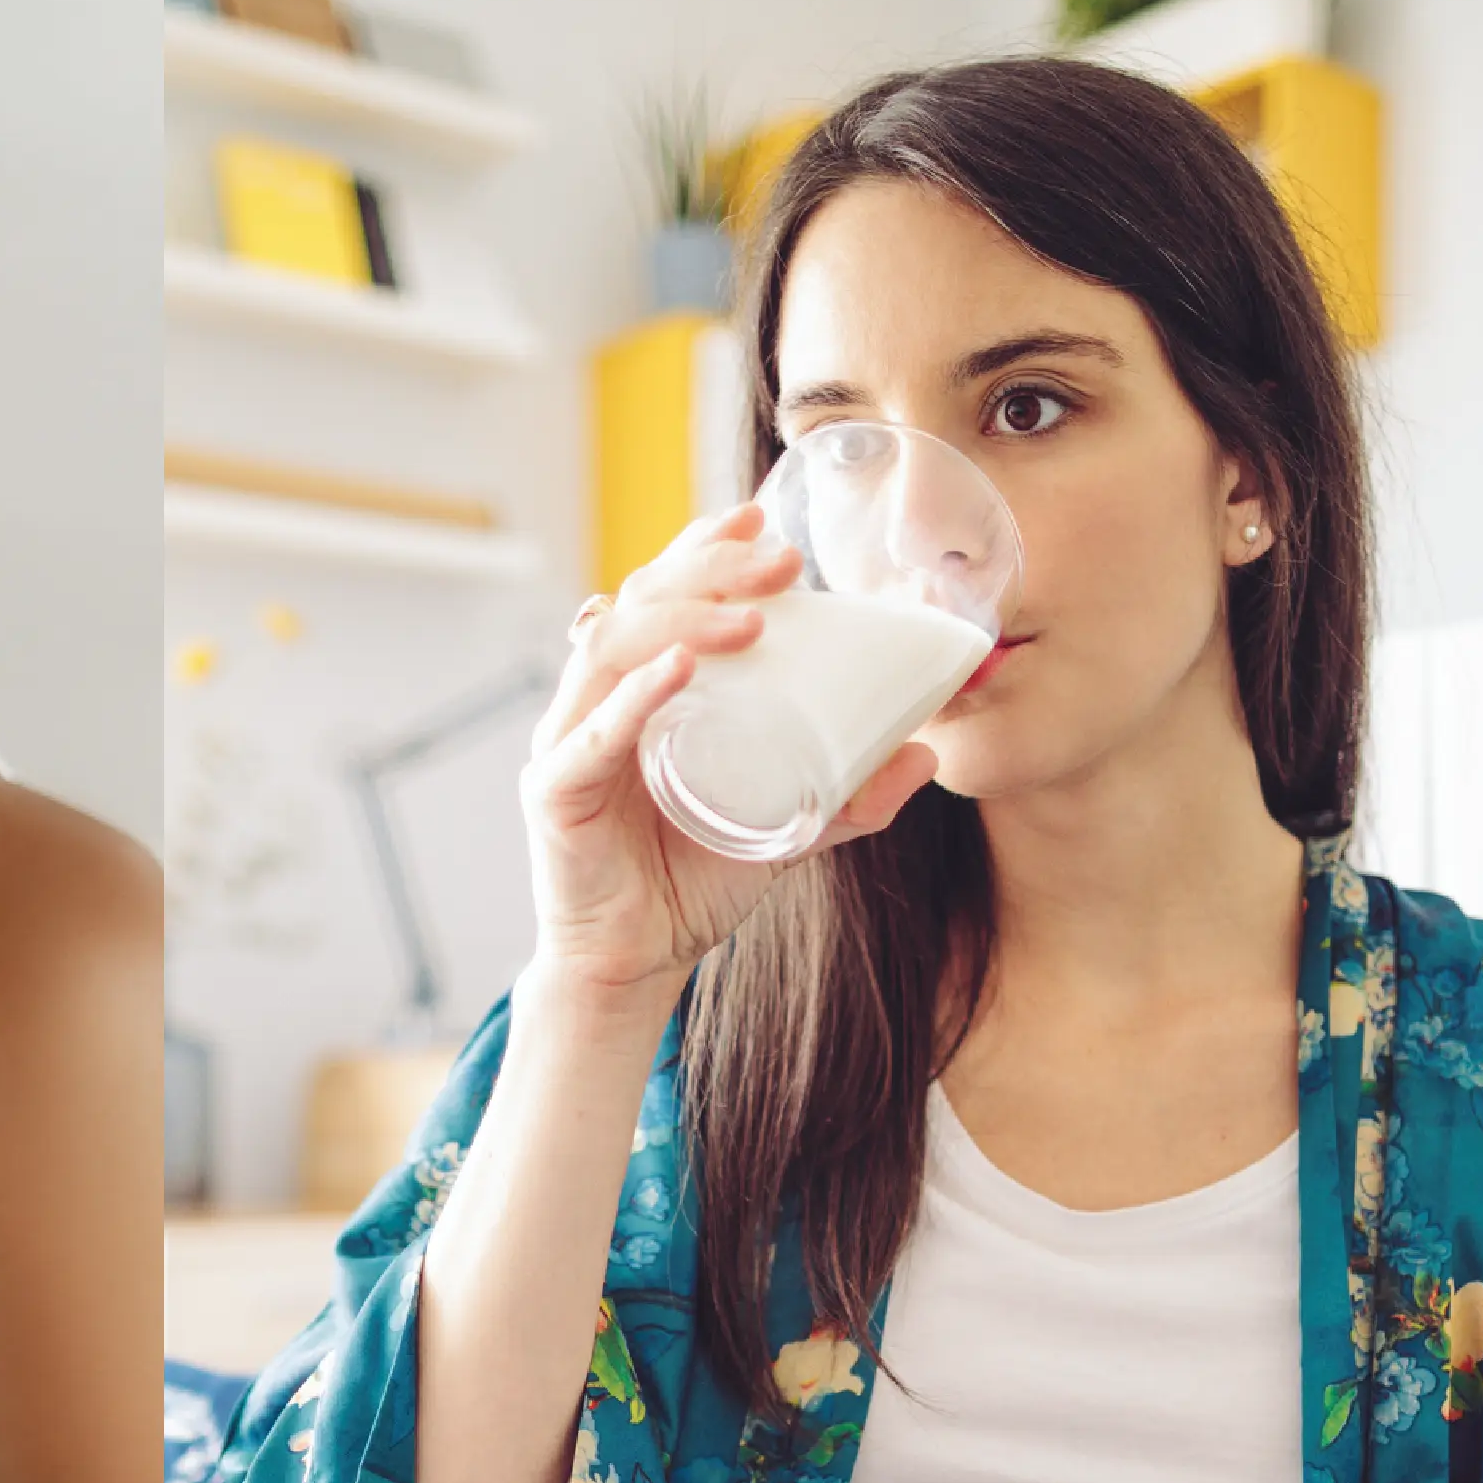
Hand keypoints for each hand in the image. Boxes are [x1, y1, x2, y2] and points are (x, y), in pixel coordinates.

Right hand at [526, 503, 949, 1007]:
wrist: (637, 964)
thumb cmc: (694, 879)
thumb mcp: (786, 827)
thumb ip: (849, 796)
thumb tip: (928, 754)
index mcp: (641, 684)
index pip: (662, 590)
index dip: (704, 546)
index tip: (761, 518)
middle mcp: (597, 697)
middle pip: (638, 601)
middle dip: (708, 569)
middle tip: (782, 561)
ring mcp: (569, 739)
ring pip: (611, 648)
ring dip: (685, 622)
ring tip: (754, 619)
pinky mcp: (554, 792)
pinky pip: (590, 734)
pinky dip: (633, 697)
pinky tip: (678, 672)